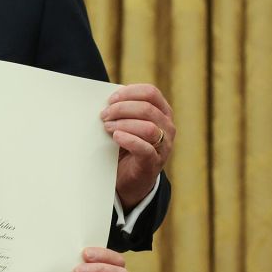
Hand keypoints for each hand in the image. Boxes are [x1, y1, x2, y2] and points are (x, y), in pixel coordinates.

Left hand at [102, 83, 173, 207]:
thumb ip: (122, 111)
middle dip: (121, 109)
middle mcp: (167, 127)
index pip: (151, 93)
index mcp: (162, 113)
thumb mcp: (127, 125)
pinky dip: (129, 140)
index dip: (129, 92)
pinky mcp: (153, 162)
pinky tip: (116, 136)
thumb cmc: (126, 147)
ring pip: (149, 127)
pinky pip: (145, 148)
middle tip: (104, 115)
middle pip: (147, 108)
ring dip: (124, 124)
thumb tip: (106, 100)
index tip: (110, 99)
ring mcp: (163, 146)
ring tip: (107, 127)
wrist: (130, 179)